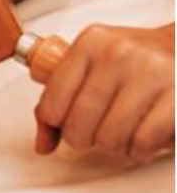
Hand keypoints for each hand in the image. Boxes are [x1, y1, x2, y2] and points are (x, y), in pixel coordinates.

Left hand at [35, 24, 174, 162]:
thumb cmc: (133, 60)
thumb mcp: (91, 63)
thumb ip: (60, 98)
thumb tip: (42, 145)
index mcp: (90, 43)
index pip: (53, 97)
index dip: (53, 122)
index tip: (62, 124)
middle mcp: (117, 53)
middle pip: (79, 122)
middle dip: (82, 138)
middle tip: (93, 132)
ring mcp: (150, 73)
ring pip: (110, 137)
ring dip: (113, 146)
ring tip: (119, 133)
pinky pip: (143, 143)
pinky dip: (139, 150)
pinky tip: (141, 137)